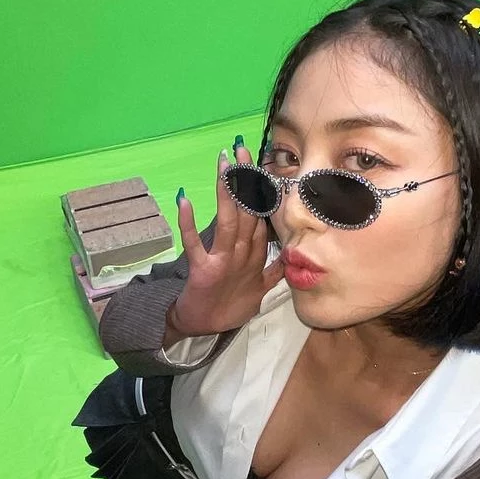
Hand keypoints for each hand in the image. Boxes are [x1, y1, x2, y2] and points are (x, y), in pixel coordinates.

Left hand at [166, 142, 284, 338]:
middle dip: (245, 180)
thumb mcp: (260, 288)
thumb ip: (276, 268)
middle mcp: (244, 256)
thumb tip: (295, 254)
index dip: (260, 189)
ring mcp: (225, 263)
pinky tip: (184, 199)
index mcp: (257, 256)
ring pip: (229, 223)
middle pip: (248, 212)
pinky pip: (194, 244)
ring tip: (224, 164)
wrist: (205, 329)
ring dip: (227, 193)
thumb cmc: (231, 305)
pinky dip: (188, 223)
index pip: (261, 216)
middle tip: (240, 149)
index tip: (257, 161)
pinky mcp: (203, 271)